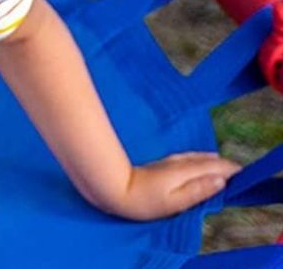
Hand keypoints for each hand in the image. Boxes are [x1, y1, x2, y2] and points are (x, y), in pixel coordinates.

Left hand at [108, 152, 240, 220]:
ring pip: (197, 157)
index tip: (244, 173)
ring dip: (212, 161)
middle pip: (207, 160)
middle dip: (224, 165)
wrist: (114, 187)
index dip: (231, 169)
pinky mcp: (162, 163)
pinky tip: (199, 161)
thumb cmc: (143, 201)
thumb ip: (198, 191)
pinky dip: (199, 159)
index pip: (214, 166)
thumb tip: (221, 181)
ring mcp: (170, 161)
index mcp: (185, 170)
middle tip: (238, 172)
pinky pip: (188, 158)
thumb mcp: (174, 202)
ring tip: (224, 165)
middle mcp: (179, 162)